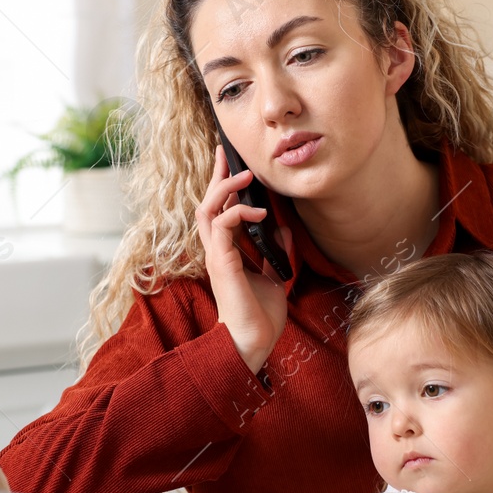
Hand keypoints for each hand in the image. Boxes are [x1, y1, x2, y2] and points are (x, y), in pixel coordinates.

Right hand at [194, 143, 292, 373]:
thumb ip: (276, 253)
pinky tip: (260, 213)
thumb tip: (285, 231)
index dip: (223, 185)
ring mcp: (216, 255)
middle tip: (226, 151)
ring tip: (245, 176)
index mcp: (226, 251)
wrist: (253, 341)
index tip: (231, 162)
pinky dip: (239, 213)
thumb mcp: (275, 276)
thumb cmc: (260, 315)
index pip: (219, 211)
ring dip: (225, 188)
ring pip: (207, 208)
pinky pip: (222, 225)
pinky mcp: (221, 262)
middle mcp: (216, 250)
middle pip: (206, 202)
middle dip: (216, 175)